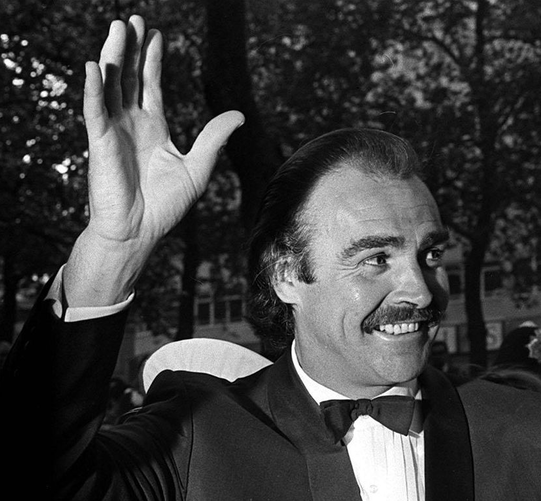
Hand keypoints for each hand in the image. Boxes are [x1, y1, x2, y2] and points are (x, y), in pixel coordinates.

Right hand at [65, 16, 243, 305]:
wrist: (139, 231)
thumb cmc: (165, 206)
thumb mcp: (198, 168)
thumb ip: (214, 138)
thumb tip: (239, 114)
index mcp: (152, 128)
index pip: (150, 85)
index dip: (152, 60)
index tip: (156, 35)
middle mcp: (130, 124)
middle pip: (129, 77)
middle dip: (131, 48)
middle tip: (133, 20)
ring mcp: (113, 131)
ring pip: (111, 85)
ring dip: (113, 57)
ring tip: (118, 29)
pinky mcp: (100, 143)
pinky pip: (94, 110)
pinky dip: (94, 87)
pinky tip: (96, 65)